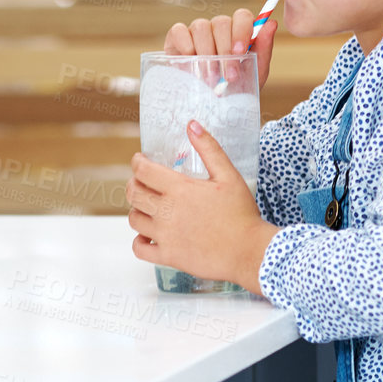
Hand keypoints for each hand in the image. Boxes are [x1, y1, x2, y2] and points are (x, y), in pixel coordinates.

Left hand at [127, 121, 278, 294]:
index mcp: (180, 189)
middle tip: (142, 183)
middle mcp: (167, 211)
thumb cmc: (242, 215)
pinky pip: (139, 248)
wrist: (249, 252)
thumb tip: (192, 125)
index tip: (140, 161)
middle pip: (133, 193)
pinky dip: (139, 241)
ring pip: (133, 219)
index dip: (137, 162)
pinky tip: (149, 236)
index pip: (143, 170)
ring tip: (149, 208)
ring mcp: (165, 235)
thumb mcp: (229, 176)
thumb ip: (209, 148)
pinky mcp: (168, 256)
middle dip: (133, 184)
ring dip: (138, 210)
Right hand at [164, 8, 276, 92]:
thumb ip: (264, 49)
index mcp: (238, 31)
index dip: (241, 31)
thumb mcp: (255, 72)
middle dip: (225, 50)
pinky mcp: (177, 39)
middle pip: (221, 22)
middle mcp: (217, 28)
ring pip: (201, 27)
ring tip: (211, 77)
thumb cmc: (235, 88)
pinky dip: (185, 44)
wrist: (213, 107)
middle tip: (228, 77)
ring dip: (207, 52)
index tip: (240, 53)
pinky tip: (191, 61)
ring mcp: (197, 32)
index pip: (241, 16)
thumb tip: (271, 24)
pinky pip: (179, 31)